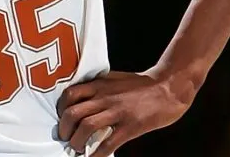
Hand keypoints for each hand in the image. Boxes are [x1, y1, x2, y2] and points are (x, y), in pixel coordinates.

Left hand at [57, 71, 190, 155]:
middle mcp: (105, 97)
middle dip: (64, 129)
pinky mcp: (130, 126)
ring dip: (76, 142)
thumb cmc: (141, 84)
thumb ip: (97, 88)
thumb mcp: (114, 79)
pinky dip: (96, 154)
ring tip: (77, 148)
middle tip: (65, 137)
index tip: (62, 119)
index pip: (69, 95)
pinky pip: (108, 143)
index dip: (61, 110)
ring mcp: (117, 112)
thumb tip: (81, 102)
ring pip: (86, 127)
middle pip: (73, 113)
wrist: (168, 88)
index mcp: (100, 84)